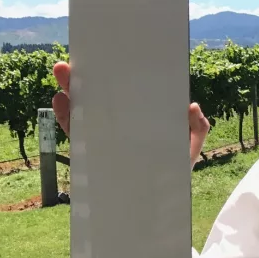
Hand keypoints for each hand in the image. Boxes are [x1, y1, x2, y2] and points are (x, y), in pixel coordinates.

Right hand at [51, 61, 210, 166]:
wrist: (160, 201)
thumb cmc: (176, 169)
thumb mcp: (191, 146)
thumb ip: (197, 128)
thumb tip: (192, 105)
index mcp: (139, 117)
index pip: (124, 93)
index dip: (112, 76)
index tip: (103, 56)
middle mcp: (119, 124)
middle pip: (98, 97)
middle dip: (82, 79)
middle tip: (70, 62)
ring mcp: (105, 138)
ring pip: (83, 111)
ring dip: (70, 92)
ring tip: (62, 74)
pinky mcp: (94, 154)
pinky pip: (76, 134)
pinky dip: (67, 118)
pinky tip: (61, 102)